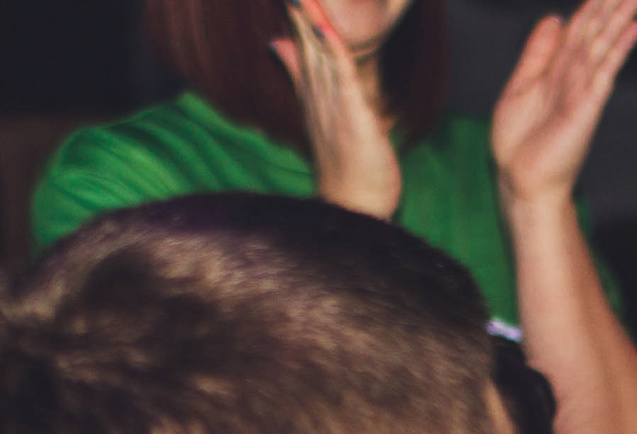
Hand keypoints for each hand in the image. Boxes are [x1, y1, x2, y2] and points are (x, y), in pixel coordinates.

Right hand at [272, 0, 402, 219]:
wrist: (356, 210)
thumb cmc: (348, 167)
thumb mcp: (324, 116)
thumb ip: (302, 77)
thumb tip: (279, 44)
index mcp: (313, 96)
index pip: (300, 43)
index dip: (295, 13)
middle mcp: (317, 98)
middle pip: (304, 41)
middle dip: (297, 8)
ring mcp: (332, 107)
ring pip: (318, 53)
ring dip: (308, 17)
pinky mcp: (352, 117)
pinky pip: (342, 77)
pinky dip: (333, 50)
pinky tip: (322, 25)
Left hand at [490, 0, 636, 209]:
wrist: (521, 180)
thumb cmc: (519, 143)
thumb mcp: (519, 86)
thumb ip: (537, 52)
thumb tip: (554, 18)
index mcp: (557, 68)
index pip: (579, 25)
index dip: (592, 2)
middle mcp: (574, 73)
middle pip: (597, 27)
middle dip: (613, 1)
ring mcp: (584, 87)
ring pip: (605, 40)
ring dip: (621, 13)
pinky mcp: (588, 104)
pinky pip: (606, 68)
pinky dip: (620, 47)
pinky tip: (634, 27)